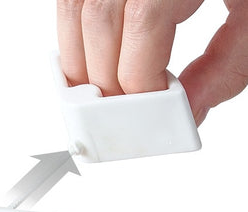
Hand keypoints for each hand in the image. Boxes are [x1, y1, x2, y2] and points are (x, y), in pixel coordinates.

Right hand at [57, 0, 247, 123]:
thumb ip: (228, 60)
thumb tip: (190, 107)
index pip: (143, 24)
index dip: (141, 80)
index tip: (155, 108)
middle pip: (99, 22)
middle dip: (108, 81)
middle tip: (129, 111)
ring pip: (74, 10)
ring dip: (81, 62)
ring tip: (104, 92)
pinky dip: (76, 32)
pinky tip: (94, 56)